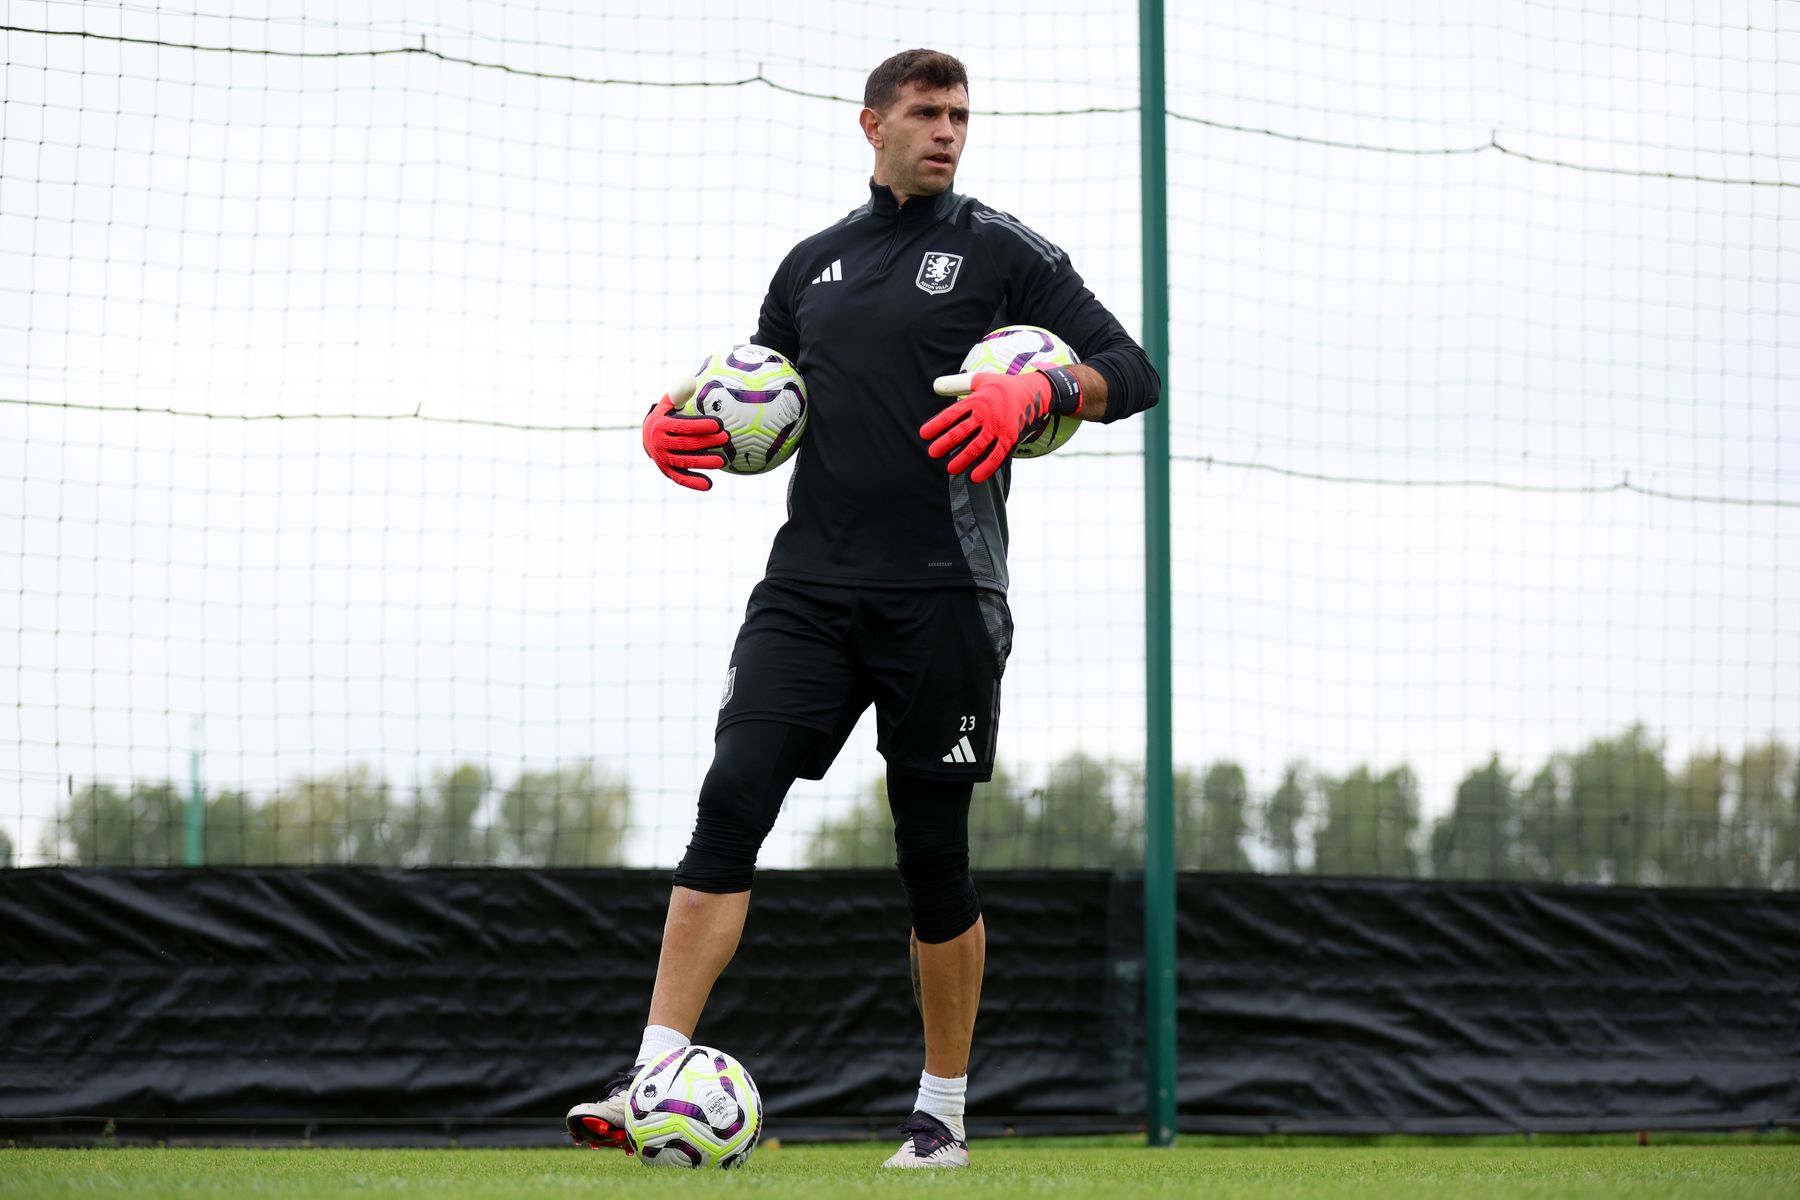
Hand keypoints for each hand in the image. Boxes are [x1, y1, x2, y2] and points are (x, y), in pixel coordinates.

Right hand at [642, 376, 728, 490]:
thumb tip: (690, 380)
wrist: (648, 437)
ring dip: (704, 462)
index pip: (683, 426)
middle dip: (707, 441)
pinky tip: (709, 485)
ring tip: (723, 460)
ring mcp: (663, 459)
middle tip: (726, 438)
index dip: (701, 425)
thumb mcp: (668, 404)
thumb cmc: (666, 417)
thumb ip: (678, 393)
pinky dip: (693, 482)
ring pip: (685, 462)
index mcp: (660, 425)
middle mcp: (659, 443)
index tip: (719, 424)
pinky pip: (680, 478)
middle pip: (686, 444)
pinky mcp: (667, 471)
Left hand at [919, 366, 1081, 483]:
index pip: (951, 414)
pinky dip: (986, 467)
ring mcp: (998, 427)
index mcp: (976, 400)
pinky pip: (997, 455)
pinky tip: (975, 477)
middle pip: (960, 432)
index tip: (924, 434)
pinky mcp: (1011, 437)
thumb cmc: (1004, 386)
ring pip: (976, 447)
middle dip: (944, 444)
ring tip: (950, 469)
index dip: (937, 425)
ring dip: (962, 459)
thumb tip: (935, 386)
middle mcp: (986, 414)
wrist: (1036, 391)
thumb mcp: (981, 380)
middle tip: (932, 453)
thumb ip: (957, 384)